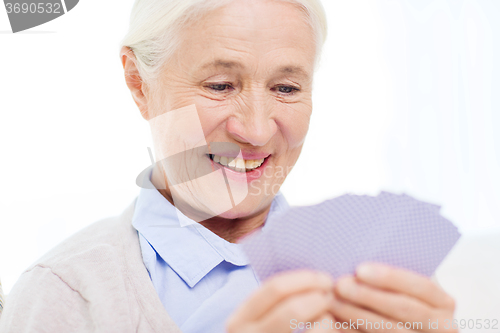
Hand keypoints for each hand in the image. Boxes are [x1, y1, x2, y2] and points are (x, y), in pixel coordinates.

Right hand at [226, 270, 340, 332]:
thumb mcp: (259, 318)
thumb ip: (274, 298)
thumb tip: (304, 262)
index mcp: (240, 319)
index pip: (274, 288)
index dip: (303, 279)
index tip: (323, 277)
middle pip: (293, 308)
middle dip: (318, 296)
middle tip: (332, 292)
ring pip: (313, 329)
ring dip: (328, 317)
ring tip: (331, 312)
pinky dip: (330, 329)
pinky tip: (330, 326)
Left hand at [330, 263, 455, 332]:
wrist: (411, 327)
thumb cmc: (402, 297)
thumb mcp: (407, 285)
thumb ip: (392, 274)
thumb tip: (358, 255)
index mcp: (443, 302)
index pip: (420, 286)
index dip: (390, 277)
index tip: (360, 269)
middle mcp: (442, 326)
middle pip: (402, 309)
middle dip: (368, 296)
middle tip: (340, 285)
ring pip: (387, 330)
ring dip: (355, 315)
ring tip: (331, 301)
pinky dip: (351, 332)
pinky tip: (334, 321)